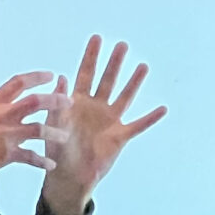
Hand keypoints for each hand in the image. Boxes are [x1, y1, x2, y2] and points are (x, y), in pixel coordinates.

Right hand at [0, 72, 61, 176]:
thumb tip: (5, 101)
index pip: (19, 82)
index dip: (37, 77)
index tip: (51, 75)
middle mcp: (2, 115)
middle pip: (36, 101)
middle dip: (55, 100)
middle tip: (68, 102)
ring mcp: (6, 134)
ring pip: (39, 129)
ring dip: (55, 133)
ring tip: (64, 136)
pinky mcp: (7, 154)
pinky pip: (32, 157)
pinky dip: (43, 162)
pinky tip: (51, 165)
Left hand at [39, 37, 165, 214]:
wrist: (67, 176)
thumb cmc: (57, 150)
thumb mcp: (53, 125)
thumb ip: (58, 103)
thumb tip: (61, 77)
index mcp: (77, 102)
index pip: (85, 73)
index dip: (90, 56)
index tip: (97, 37)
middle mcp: (95, 107)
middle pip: (107, 80)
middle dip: (114, 63)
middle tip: (122, 45)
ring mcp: (109, 121)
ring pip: (124, 97)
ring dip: (134, 82)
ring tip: (143, 66)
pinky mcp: (120, 137)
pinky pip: (138, 125)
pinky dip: (150, 118)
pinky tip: (162, 109)